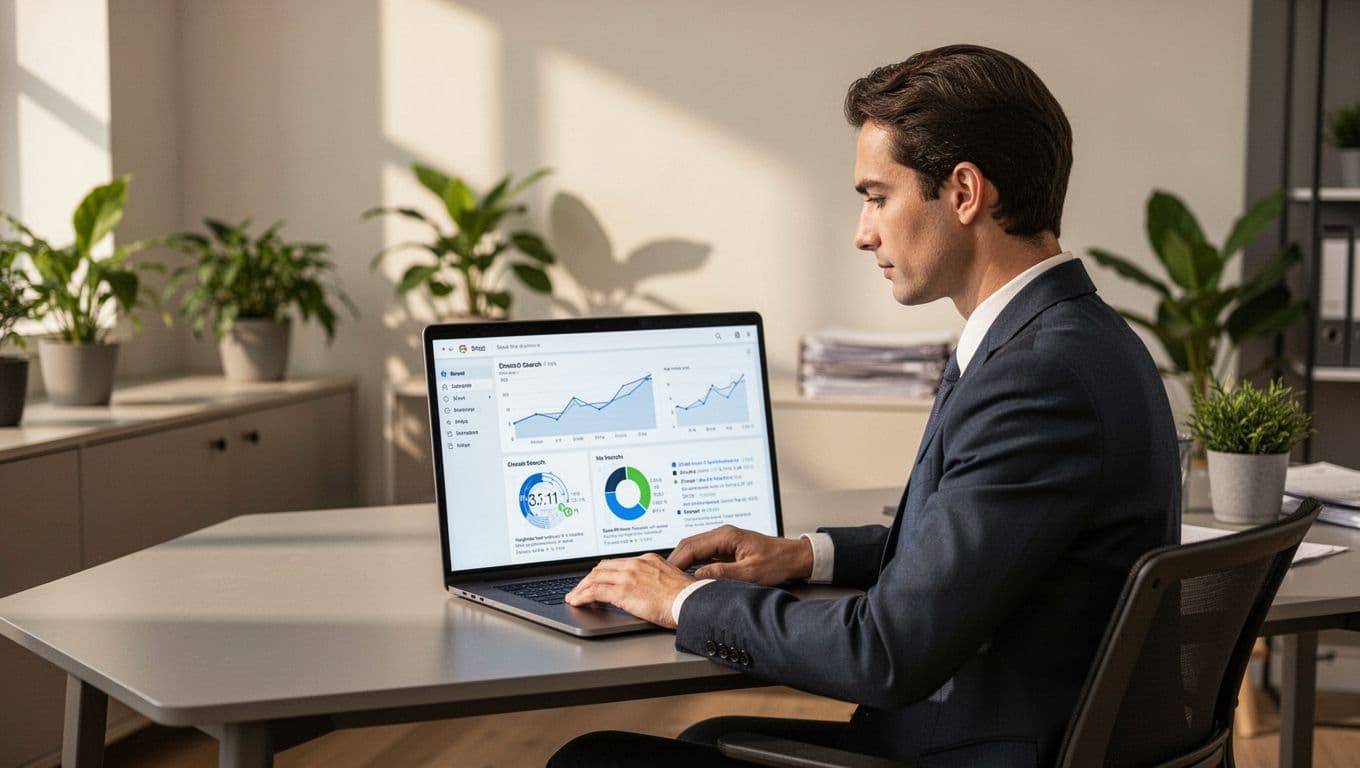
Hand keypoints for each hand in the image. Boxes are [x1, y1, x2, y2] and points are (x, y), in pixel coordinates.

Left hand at [564, 553, 692, 628]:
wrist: (691, 602)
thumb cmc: (687, 597)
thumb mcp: (672, 581)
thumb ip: (657, 581)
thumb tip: (651, 591)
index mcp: (648, 560)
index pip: (618, 563)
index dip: (603, 572)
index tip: (597, 579)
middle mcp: (636, 564)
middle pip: (603, 567)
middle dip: (588, 579)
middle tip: (580, 588)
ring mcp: (628, 576)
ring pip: (594, 578)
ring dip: (581, 588)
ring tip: (574, 596)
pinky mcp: (623, 591)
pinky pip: (594, 591)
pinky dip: (581, 596)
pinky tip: (576, 602)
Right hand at [668, 525, 812, 585]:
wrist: (794, 557)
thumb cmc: (777, 562)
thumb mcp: (750, 572)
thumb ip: (723, 574)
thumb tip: (698, 577)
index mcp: (726, 536)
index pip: (692, 546)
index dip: (676, 561)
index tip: (665, 575)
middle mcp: (722, 535)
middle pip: (688, 544)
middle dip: (673, 560)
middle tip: (661, 577)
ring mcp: (723, 541)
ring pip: (694, 548)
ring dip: (682, 562)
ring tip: (671, 578)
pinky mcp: (726, 548)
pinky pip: (703, 554)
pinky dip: (692, 563)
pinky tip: (689, 575)